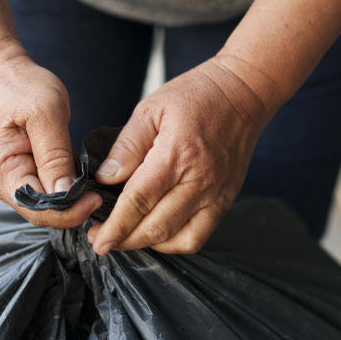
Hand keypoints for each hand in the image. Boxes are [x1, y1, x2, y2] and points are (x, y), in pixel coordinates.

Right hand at [0, 41, 101, 226]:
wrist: (2, 73)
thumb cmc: (22, 87)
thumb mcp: (45, 115)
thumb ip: (55, 156)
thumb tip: (66, 193)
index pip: (36, 208)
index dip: (68, 211)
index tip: (96, 198)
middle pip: (39, 212)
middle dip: (70, 208)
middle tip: (99, 195)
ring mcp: (5, 180)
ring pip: (42, 205)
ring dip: (67, 199)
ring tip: (91, 186)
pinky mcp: (16, 174)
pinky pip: (41, 191)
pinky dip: (60, 187)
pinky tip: (77, 178)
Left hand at [87, 55, 271, 254]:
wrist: (243, 94)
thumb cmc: (195, 97)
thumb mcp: (151, 109)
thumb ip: (127, 146)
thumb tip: (104, 178)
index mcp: (175, 155)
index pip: (138, 201)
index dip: (115, 226)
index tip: (97, 240)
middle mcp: (198, 181)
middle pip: (156, 227)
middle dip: (124, 240)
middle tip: (101, 242)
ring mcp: (215, 195)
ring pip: (177, 239)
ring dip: (147, 245)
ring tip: (126, 238)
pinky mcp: (225, 200)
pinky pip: (198, 236)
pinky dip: (174, 243)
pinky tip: (156, 234)